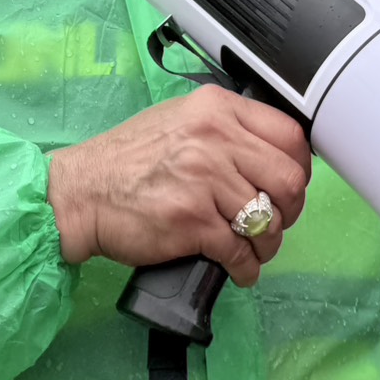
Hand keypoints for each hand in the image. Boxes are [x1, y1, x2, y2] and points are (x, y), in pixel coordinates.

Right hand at [45, 85, 310, 286]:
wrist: (80, 192)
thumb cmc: (125, 160)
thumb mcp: (179, 120)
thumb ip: (225, 129)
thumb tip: (268, 155)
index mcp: (216, 109)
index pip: (289, 135)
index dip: (299, 167)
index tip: (290, 184)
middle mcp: (215, 138)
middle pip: (288, 180)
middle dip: (289, 211)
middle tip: (275, 221)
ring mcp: (205, 180)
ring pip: (268, 220)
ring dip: (267, 244)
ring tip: (253, 249)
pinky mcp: (193, 221)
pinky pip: (240, 251)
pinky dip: (246, 268)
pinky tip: (238, 270)